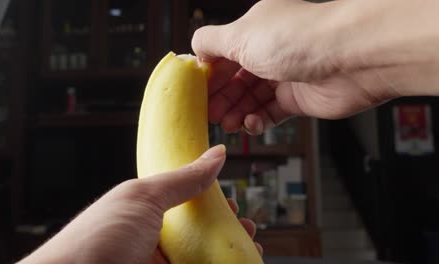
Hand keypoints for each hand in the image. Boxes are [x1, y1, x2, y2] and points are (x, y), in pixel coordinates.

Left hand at [19, 145, 261, 263]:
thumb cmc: (98, 238)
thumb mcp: (143, 197)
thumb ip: (183, 178)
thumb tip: (217, 153)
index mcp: (145, 216)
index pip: (187, 207)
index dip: (213, 206)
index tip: (234, 205)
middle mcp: (152, 243)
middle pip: (199, 236)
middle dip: (228, 232)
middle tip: (248, 229)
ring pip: (202, 257)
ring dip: (229, 253)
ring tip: (252, 246)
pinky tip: (239, 262)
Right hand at [192, 0, 438, 134]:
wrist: (354, 58)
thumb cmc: (300, 40)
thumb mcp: (241, 35)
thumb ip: (211, 41)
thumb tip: (196, 50)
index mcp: (255, 30)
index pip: (223, 54)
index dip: (210, 74)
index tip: (197, 93)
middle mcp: (270, 51)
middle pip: (236, 79)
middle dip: (222, 97)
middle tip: (211, 114)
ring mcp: (286, 76)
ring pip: (252, 99)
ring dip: (237, 112)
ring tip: (229, 124)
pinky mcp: (299, 99)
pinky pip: (272, 113)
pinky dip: (258, 121)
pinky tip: (252, 123)